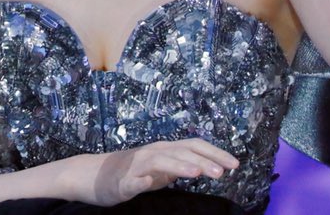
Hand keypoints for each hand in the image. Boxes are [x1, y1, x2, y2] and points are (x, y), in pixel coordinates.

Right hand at [66, 139, 238, 205]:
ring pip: (158, 162)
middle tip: (222, 172)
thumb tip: (210, 166)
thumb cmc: (133, 171)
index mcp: (164, 150)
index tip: (235, 164)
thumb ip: (182, 166)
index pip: (193, 146)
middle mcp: (152, 153)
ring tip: (195, 174)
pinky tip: (149, 183)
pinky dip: (140, 181)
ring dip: (177, 167)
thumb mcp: (162, 168)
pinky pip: (132, 180)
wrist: (95, 175)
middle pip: (180, 152)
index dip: (214, 152)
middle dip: (202, 161)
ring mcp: (136, 166)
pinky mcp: (122, 181)